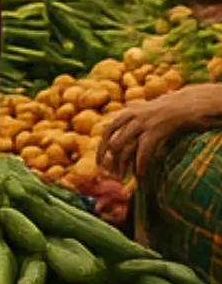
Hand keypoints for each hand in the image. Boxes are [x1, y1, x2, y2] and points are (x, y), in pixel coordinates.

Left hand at [98, 84, 221, 181]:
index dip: (100, 149)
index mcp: (126, 113)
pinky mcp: (155, 132)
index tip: (99, 163)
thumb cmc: (163, 111)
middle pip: (112, 143)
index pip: (106, 132)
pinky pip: (142, 153)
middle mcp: (131, 118)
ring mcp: (142, 125)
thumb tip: (116, 143)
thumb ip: (129, 124)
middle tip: (110, 175)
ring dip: (121, 167)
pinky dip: (140, 167)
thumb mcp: (142, 112)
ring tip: (122, 179)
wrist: (185, 104)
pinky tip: (140, 177)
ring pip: (122, 149)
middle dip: (109, 161)